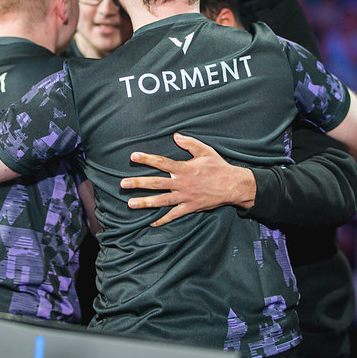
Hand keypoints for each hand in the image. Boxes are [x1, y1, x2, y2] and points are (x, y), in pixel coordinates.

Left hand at [120, 133, 255, 226]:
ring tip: (130, 204)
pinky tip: (151, 222)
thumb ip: (189, 143)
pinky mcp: (190, 207)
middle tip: (123, 184)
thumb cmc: (219, 167)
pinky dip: (163, 219)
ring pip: (162, 201)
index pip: (161, 162)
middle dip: (138, 183)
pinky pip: (174, 215)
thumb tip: (175, 136)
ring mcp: (185, 197)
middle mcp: (182, 183)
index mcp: (184, 168)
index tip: (133, 156)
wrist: (233, 186)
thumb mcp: (205, 151)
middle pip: (156, 183)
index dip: (146, 159)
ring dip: (145, 202)